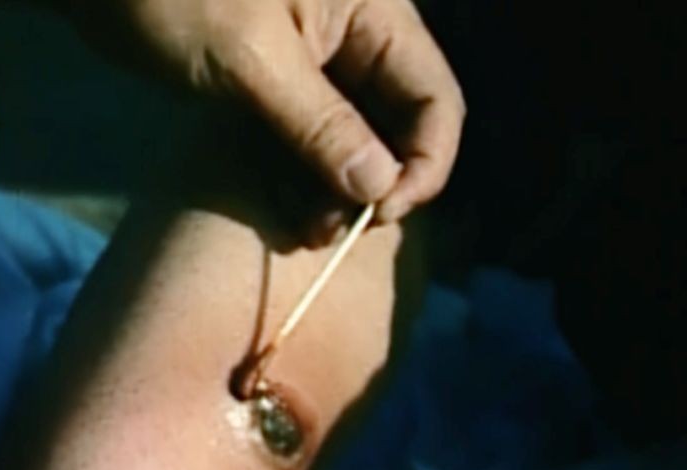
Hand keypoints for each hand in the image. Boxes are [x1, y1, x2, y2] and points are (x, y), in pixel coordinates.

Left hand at [76, 0, 464, 234]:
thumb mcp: (253, 60)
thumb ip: (321, 124)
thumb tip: (380, 187)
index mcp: (372, 12)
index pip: (434, 94)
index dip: (425, 159)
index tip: (385, 211)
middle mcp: (355, 37)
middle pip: (400, 121)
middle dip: (380, 181)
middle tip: (337, 231)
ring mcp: (315, 64)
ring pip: (356, 137)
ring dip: (341, 188)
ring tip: (309, 230)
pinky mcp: (275, 85)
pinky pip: (312, 138)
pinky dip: (306, 176)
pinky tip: (292, 211)